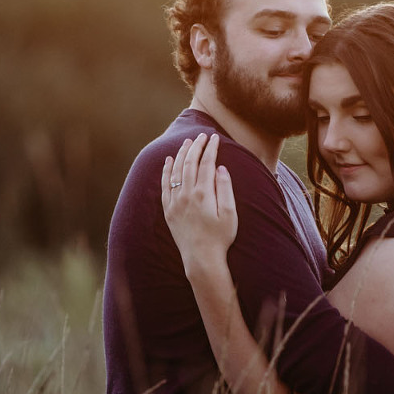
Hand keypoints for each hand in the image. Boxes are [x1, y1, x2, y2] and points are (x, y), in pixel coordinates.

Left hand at [162, 133, 238, 271]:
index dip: (211, 148)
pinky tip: (168, 160)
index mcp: (203, 194)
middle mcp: (186, 195)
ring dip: (181, 154)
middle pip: (190, 163)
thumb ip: (225, 188)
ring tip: (187, 143)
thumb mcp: (229, 214)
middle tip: (202, 135)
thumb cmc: (220, 238)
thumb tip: (219, 168)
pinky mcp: (168, 210)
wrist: (201, 258)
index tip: (215, 138)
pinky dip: (166, 171)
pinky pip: (165, 185)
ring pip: (176, 171)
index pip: (206, 164)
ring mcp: (175, 202)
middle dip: (196, 147)